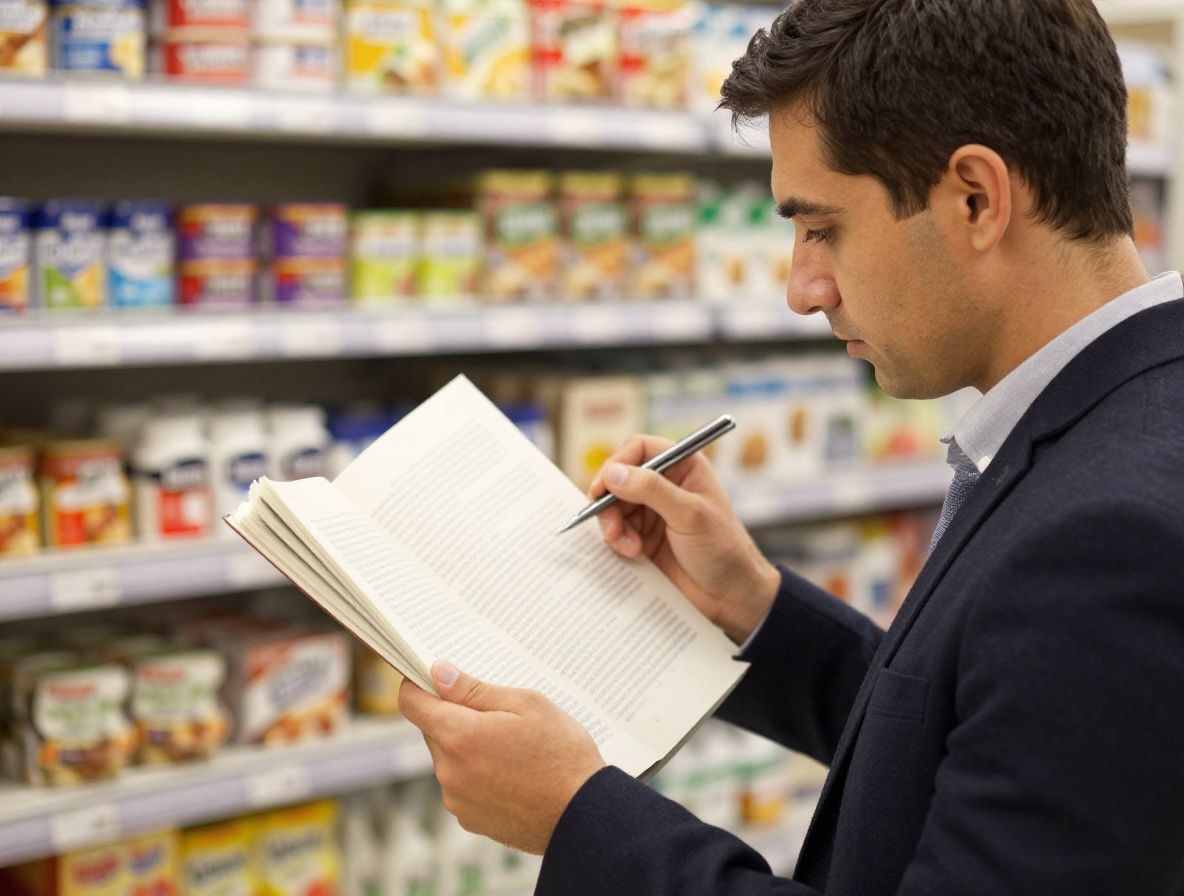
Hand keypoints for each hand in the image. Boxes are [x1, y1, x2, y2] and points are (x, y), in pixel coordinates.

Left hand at [398, 661, 605, 854]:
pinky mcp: (469, 819)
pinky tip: (512, 774)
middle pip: (434, 730)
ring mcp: (457, 799)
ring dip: (468, 747)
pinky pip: (461, 784)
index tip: (432, 678)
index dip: (418, 685)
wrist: (583, 815)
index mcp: (460, 736)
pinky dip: (478, 775)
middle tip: (499, 716)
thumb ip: (474, 689)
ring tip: (513, 750)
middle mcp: (449, 771)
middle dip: (456, 716)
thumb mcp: (526, 705)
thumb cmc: (562, 754)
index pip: (412, 703)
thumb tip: (437, 673)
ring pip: (449, 758)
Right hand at [589, 435, 779, 643]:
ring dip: (613, 525)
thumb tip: (613, 473)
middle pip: (619, 478)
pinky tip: (634, 553)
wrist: (731, 597)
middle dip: (610, 501)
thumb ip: (651, 490)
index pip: (639, 449)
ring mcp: (653, 512)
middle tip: (611, 526)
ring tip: (628, 546)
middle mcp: (665, 485)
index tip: (602, 487)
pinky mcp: (644, 538)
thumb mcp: (690, 515)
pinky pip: (617, 531)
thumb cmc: (723, 549)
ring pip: (614, 507)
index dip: (617, 463)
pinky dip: (618, 541)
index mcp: (683, 467)